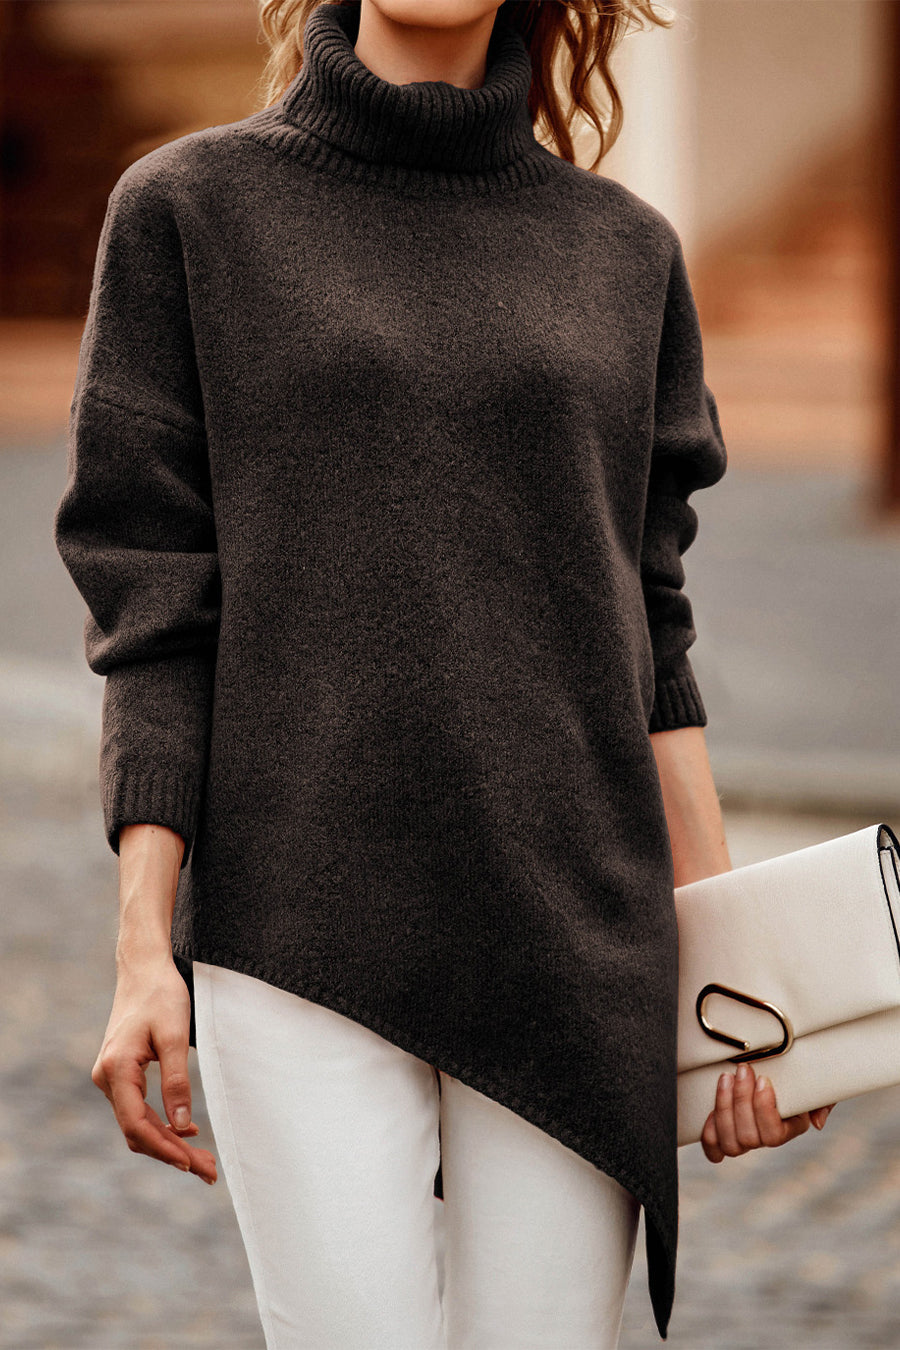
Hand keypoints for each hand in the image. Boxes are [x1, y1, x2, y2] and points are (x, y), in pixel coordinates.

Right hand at [91, 953, 216, 1183]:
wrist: (144, 968)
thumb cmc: (161, 995)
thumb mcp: (174, 1035)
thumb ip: (177, 1081)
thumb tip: (182, 1124)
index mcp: (117, 1069)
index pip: (136, 1124)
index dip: (164, 1148)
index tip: (191, 1165)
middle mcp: (106, 1077)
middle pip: (137, 1130)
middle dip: (172, 1153)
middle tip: (208, 1172)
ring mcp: (110, 1076)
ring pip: (137, 1123)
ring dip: (168, 1142)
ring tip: (202, 1160)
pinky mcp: (120, 1074)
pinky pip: (137, 1109)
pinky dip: (160, 1124)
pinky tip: (186, 1131)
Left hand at [701, 1059, 835, 1162]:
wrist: (777, 1066)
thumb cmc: (797, 1072)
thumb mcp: (816, 1081)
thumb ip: (823, 1100)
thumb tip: (817, 1122)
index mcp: (790, 1128)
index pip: (774, 1135)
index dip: (764, 1109)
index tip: (763, 1079)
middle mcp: (765, 1138)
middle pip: (749, 1138)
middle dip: (742, 1100)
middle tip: (742, 1069)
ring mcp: (743, 1138)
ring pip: (730, 1143)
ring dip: (724, 1107)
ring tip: (726, 1077)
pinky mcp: (722, 1134)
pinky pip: (714, 1149)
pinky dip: (708, 1131)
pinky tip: (711, 1105)